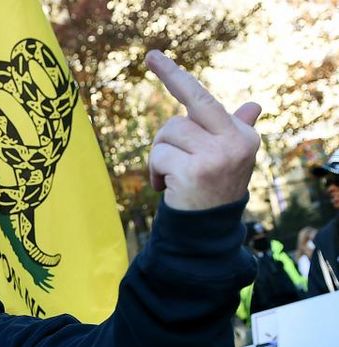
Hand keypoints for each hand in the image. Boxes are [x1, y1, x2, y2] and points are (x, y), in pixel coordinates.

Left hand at [146, 50, 261, 210]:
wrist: (207, 231)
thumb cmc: (212, 190)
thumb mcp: (228, 158)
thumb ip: (236, 130)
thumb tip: (253, 106)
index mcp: (243, 135)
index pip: (205, 100)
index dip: (177, 78)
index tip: (153, 57)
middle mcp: (236, 141)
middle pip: (189, 107)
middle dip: (170, 86)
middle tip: (152, 57)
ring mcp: (217, 155)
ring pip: (168, 134)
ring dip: (161, 155)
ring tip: (172, 177)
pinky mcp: (195, 170)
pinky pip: (159, 155)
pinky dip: (156, 172)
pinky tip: (167, 188)